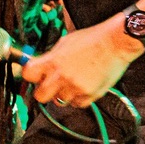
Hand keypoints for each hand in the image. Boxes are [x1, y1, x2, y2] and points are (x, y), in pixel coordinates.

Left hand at [21, 17, 142, 106]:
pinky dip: (79, 98)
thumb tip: (40, 65)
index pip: (28, 74)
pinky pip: (77, 104)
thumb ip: (51, 56)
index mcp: (53, 61)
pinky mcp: (90, 95)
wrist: (115, 43)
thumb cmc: (92, 39)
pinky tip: (84, 85)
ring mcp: (75, 87)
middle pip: (40, 96)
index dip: (31, 75)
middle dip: (44, 90)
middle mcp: (62, 76)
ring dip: (63, 94)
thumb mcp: (65, 42)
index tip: (35, 75)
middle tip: (51, 84)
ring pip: (59, 101)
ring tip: (73, 81)